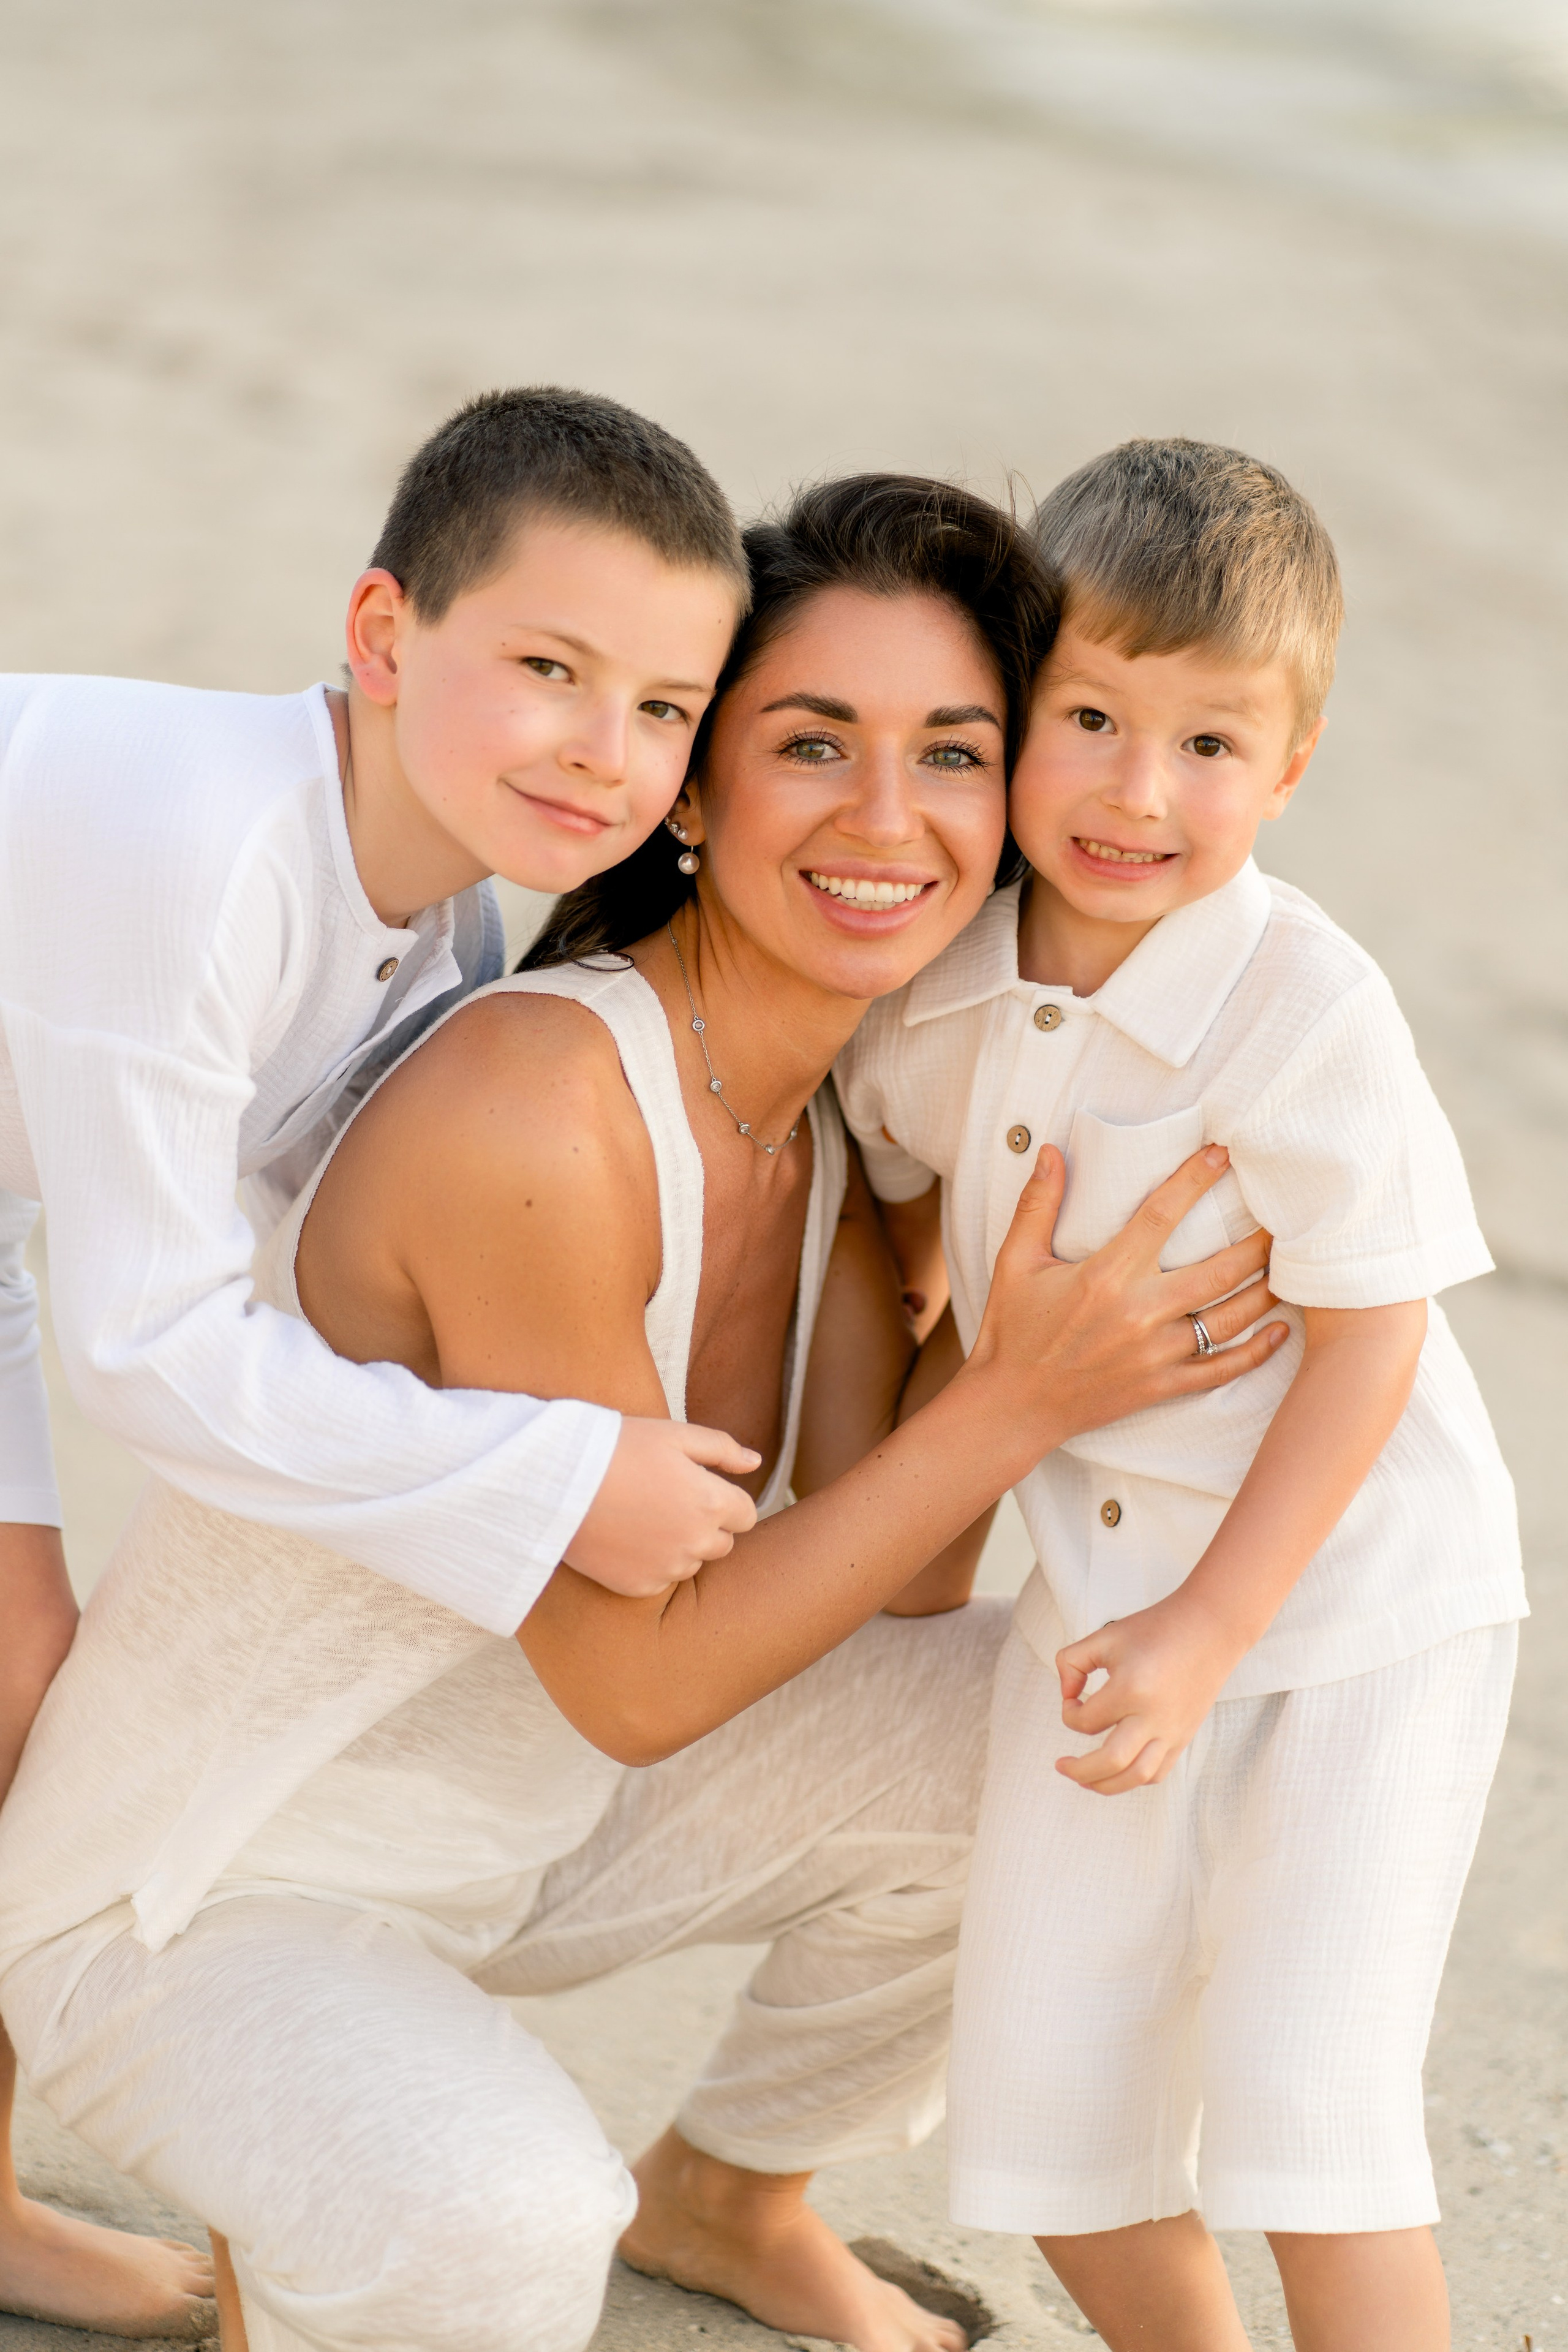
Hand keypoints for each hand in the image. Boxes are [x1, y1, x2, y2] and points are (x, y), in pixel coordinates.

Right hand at [563, 1418, 761, 1596]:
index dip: (726, 1501)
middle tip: (668, 1502)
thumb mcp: (674, 1434)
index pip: (746, 1516)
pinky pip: (660, 1580)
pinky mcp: (639, 1586)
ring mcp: (668, 1568)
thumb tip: (756, 1462)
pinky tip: (626, 1539)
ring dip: (680, 1546)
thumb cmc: (618, 1448)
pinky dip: (651, 1564)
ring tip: (643, 1518)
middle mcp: (697, 1542)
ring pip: (692, 1563)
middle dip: (706, 1525)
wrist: (559, 1481)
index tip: (698, 1489)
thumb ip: (722, 1449)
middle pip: (723, 1543)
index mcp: (712, 1502)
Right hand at [959, 1143, 1285, 1468]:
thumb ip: (1038, 1205)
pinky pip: (1221, 1369)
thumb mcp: (1015, 1262)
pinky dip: (1255, 1352)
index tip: (1222, 1154)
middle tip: (1281, 1217)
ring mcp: (1155, 1354)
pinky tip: (1279, 1331)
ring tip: (1289, 1266)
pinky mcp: (1161, 1387)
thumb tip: (1053, 1151)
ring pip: (1229, 1318)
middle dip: (1257, 1242)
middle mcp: (1139, 1313)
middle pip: (1218, 1269)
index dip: (1194, 1180)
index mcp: (1106, 1276)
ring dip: (1265, 1290)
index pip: (1162, 1215)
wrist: (1011, 1406)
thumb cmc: (1012, 1331)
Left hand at [1054, 1588, 1243, 1793]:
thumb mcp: (1105, 1637)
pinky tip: (1117, 1770)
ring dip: (1105, 1785)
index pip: (1086, 1722)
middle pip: (1111, 1762)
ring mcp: (1173, 1730)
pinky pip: (1157, 1772)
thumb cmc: (1155, 1630)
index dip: (1069, 1714)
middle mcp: (1154, 1716)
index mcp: (1131, 1688)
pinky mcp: (1184, 1737)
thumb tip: (1067, 1697)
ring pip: (1137, 1777)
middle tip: (1062, 1766)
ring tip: (1084, 1779)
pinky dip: (1133, 1779)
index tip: (1071, 1701)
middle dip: (1079, 1771)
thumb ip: (1071, 1662)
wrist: (1208, 1629)